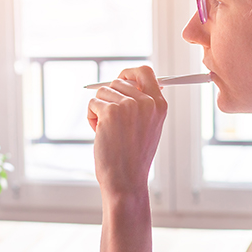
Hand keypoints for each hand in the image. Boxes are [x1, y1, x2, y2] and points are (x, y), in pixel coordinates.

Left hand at [87, 65, 166, 197]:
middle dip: (109, 98)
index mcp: (159, 105)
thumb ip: (142, 103)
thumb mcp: (148, 127)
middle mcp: (146, 102)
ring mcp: (129, 105)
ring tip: (108, 131)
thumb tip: (127, 81)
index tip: (120, 79)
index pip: (145, 72)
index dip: (129, 73)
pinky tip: (100, 134)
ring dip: (99, 110)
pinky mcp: (110, 111)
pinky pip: (92, 103)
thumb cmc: (133, 157)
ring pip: (102, 92)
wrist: (126, 180)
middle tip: (112, 121)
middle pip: (118, 81)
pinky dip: (91, 118)